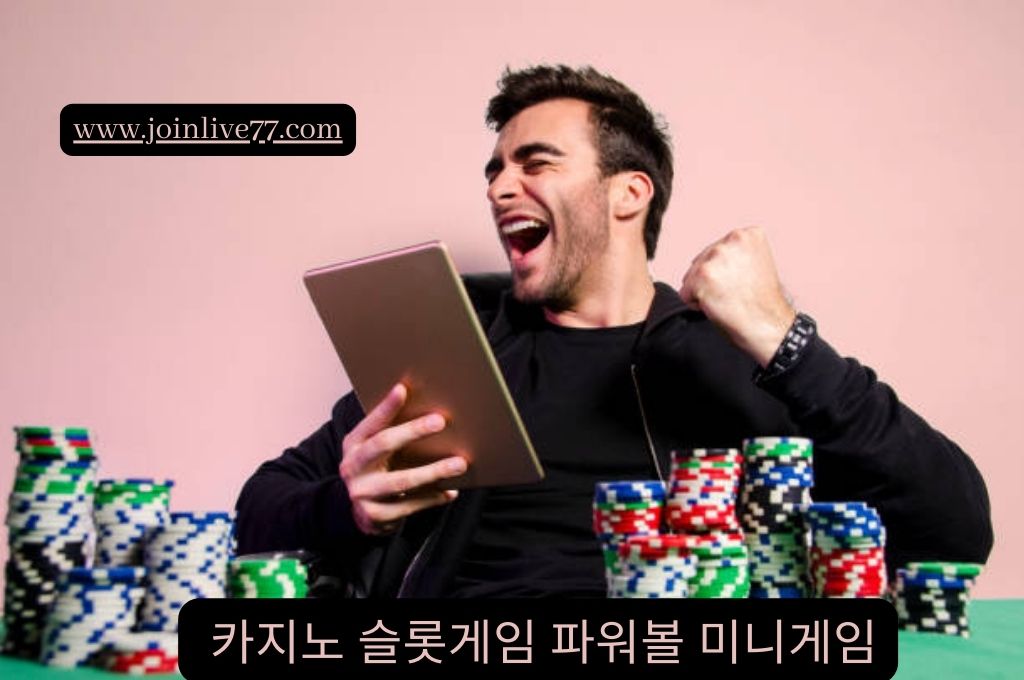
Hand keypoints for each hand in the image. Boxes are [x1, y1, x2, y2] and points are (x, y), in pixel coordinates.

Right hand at [339, 383, 467, 535]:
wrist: (357, 511)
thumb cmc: (375, 470)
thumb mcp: (373, 449)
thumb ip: (389, 431)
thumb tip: (426, 408)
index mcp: (353, 444)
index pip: (371, 422)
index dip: (386, 406)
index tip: (403, 389)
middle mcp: (352, 467)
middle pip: (383, 444)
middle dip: (413, 431)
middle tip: (440, 421)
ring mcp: (362, 493)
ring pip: (402, 481)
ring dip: (434, 471)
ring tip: (460, 463)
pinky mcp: (374, 516)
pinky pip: (410, 505)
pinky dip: (432, 498)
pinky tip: (450, 491)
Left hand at [679, 226, 795, 366]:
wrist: (769, 325)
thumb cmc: (762, 302)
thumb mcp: (755, 264)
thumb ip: (735, 255)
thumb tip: (710, 256)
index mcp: (748, 235)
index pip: (717, 251)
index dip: (723, 271)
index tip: (739, 282)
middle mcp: (732, 239)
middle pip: (701, 261)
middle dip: (711, 280)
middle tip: (733, 293)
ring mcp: (716, 256)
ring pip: (691, 276)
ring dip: (703, 290)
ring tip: (727, 299)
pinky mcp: (703, 275)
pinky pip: (685, 293)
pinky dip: (696, 303)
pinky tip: (718, 306)